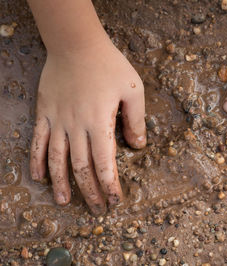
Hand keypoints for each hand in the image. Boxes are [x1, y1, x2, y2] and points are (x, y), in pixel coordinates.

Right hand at [30, 41, 145, 214]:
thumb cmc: (109, 65)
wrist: (76, 44)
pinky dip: (37, 161)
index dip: (110, 185)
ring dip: (61, 184)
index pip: (104, 163)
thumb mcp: (133, 90)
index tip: (115, 201)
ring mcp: (57, 121)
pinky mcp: (44, 113)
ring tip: (64, 203)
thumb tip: (138, 147)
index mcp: (100, 122)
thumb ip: (136, 121)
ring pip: (57, 160)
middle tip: (96, 209)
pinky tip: (38, 178)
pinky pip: (38, 142)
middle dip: (90, 191)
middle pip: (81, 167)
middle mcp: (76, 126)